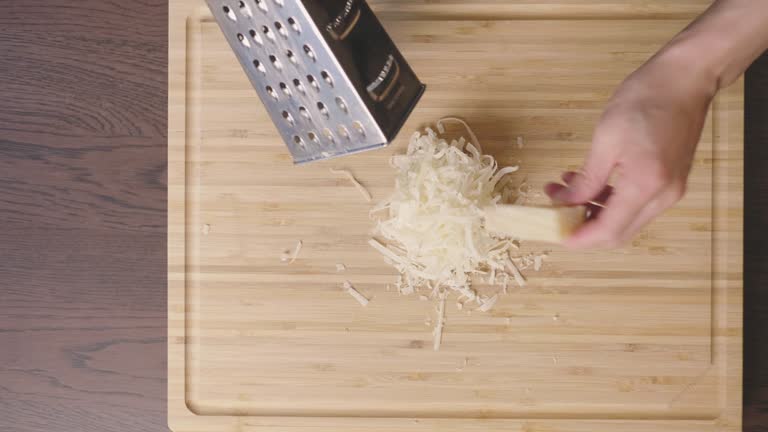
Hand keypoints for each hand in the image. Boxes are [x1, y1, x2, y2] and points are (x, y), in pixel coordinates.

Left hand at [545, 52, 716, 248]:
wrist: (686, 78)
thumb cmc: (647, 99)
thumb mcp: (605, 140)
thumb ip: (586, 179)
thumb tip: (565, 202)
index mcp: (646, 185)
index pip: (609, 230)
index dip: (581, 238)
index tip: (557, 235)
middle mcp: (664, 195)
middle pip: (619, 232)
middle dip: (585, 227)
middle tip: (556, 213)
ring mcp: (671, 190)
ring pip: (627, 219)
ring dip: (595, 211)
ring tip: (566, 190)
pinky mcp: (671, 182)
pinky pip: (637, 204)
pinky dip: (611, 200)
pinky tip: (590, 183)